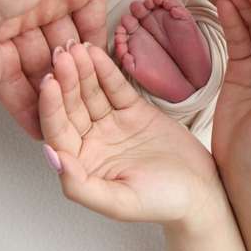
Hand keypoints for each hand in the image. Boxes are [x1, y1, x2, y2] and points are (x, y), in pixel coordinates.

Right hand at [0, 0, 114, 137]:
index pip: (4, 73)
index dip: (20, 104)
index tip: (40, 133)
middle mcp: (19, 9)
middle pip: (36, 64)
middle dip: (52, 92)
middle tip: (74, 121)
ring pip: (65, 46)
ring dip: (75, 72)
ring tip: (93, 100)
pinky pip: (92, 22)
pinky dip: (97, 45)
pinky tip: (105, 68)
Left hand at [38, 42, 219, 223]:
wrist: (202, 191)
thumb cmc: (162, 203)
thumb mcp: (119, 203)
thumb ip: (81, 186)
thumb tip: (52, 158)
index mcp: (81, 164)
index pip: (57, 130)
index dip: (51, 106)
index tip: (49, 82)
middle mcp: (90, 141)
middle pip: (71, 106)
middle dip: (65, 80)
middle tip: (61, 55)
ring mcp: (110, 123)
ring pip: (90, 92)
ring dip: (82, 70)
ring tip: (76, 47)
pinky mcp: (132, 109)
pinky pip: (115, 86)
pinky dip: (105, 69)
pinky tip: (95, 52)